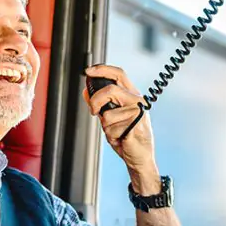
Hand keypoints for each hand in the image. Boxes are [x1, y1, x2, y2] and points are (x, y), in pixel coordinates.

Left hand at [83, 65, 156, 183]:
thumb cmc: (127, 136)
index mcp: (132, 95)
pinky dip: (112, 136)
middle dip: (95, 101)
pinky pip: (112, 128)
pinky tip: (121, 138)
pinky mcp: (136, 125)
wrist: (140, 156)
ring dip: (106, 127)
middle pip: (110, 90)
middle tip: (94, 112)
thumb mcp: (110, 117)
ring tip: (116, 132)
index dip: (102, 69)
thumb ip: (100, 103)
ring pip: (108, 114)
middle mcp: (137, 101)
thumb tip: (86, 91)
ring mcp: (138, 112)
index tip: (89, 71)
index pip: (119, 74)